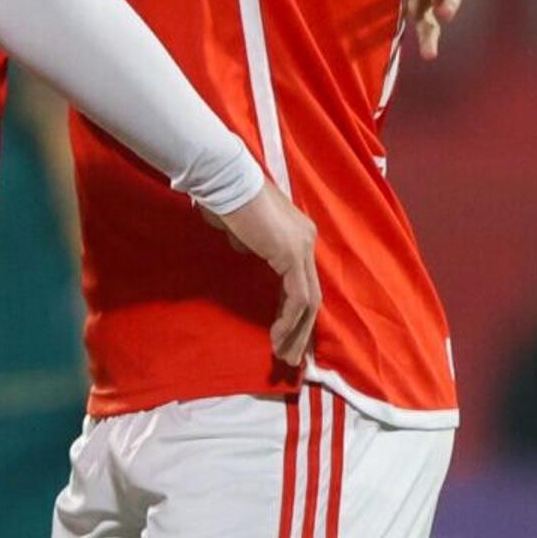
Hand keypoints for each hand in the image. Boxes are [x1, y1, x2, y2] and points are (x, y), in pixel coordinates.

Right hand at [213, 184, 319, 372]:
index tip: (284, 335)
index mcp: (297, 234)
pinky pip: (297, 298)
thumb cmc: (225, 200)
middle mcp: (307, 240)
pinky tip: (276, 338)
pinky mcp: (292, 255)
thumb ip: (250, 244)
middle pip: (311, 294)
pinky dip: (288, 321)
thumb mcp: (241, 230)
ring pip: (309, 301)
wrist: (224, 181)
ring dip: (297, 332)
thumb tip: (246, 249)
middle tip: (290, 356)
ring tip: (284, 356)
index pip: (302, 280)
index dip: (293, 311)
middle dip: (301, 330)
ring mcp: (303, 247)